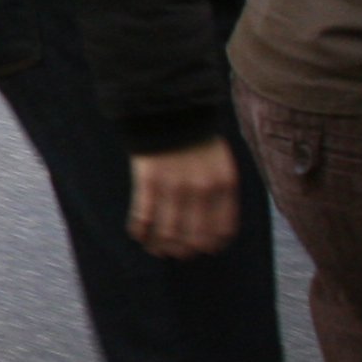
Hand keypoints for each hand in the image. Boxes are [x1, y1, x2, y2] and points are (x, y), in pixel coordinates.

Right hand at [128, 138, 239, 258]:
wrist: (169, 107)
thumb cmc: (194, 135)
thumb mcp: (219, 161)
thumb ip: (219, 189)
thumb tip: (213, 223)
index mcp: (224, 184)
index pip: (221, 229)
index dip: (211, 244)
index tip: (203, 249)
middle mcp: (201, 189)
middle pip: (194, 236)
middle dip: (184, 250)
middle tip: (177, 254)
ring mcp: (174, 186)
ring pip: (168, 232)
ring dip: (161, 246)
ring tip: (157, 250)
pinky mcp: (148, 180)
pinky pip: (143, 216)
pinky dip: (140, 231)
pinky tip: (138, 235)